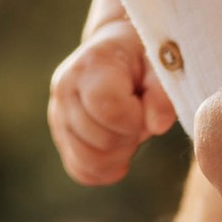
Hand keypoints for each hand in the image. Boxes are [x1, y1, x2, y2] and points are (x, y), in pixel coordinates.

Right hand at [49, 21, 174, 186]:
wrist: (118, 50)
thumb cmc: (144, 56)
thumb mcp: (161, 64)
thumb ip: (163, 92)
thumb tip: (157, 125)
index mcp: (92, 65)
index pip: (108, 109)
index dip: (136, 119)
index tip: (146, 106)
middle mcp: (65, 89)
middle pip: (101, 140)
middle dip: (130, 136)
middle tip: (140, 117)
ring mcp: (58, 114)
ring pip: (88, 161)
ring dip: (119, 155)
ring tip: (130, 131)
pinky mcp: (61, 137)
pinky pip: (81, 171)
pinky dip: (105, 169)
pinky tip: (120, 150)